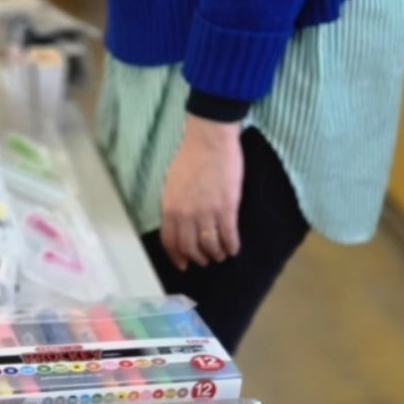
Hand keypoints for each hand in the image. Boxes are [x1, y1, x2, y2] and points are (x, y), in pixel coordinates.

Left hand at [160, 116, 243, 269]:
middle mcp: (186, 216)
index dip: (177, 257)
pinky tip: (234, 249)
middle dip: (198, 258)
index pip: (170, 242)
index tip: (183, 264)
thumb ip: (173, 206)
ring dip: (215, 254)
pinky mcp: (227, 208)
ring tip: (220, 255)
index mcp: (170, 209)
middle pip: (190, 247)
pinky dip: (231, 245)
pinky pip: (228, 235)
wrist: (209, 140)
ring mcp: (207, 213)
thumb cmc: (190, 157)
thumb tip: (178, 223)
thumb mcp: (171, 185)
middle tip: (204, 261)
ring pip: (210, 245)